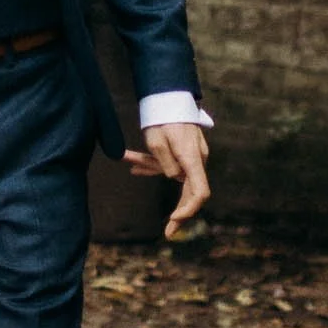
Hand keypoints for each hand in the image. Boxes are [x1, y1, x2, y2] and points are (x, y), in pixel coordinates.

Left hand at [121, 122, 210, 238]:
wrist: (168, 93)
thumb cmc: (162, 117)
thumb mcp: (157, 142)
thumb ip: (165, 164)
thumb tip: (173, 178)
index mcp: (192, 160)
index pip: (199, 193)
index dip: (189, 211)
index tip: (174, 220)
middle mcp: (196, 160)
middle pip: (190, 191)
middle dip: (178, 211)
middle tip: (168, 233)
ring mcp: (192, 155)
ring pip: (172, 173)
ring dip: (150, 167)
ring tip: (128, 159)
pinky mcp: (184, 150)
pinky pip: (170, 163)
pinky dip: (153, 163)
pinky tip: (134, 165)